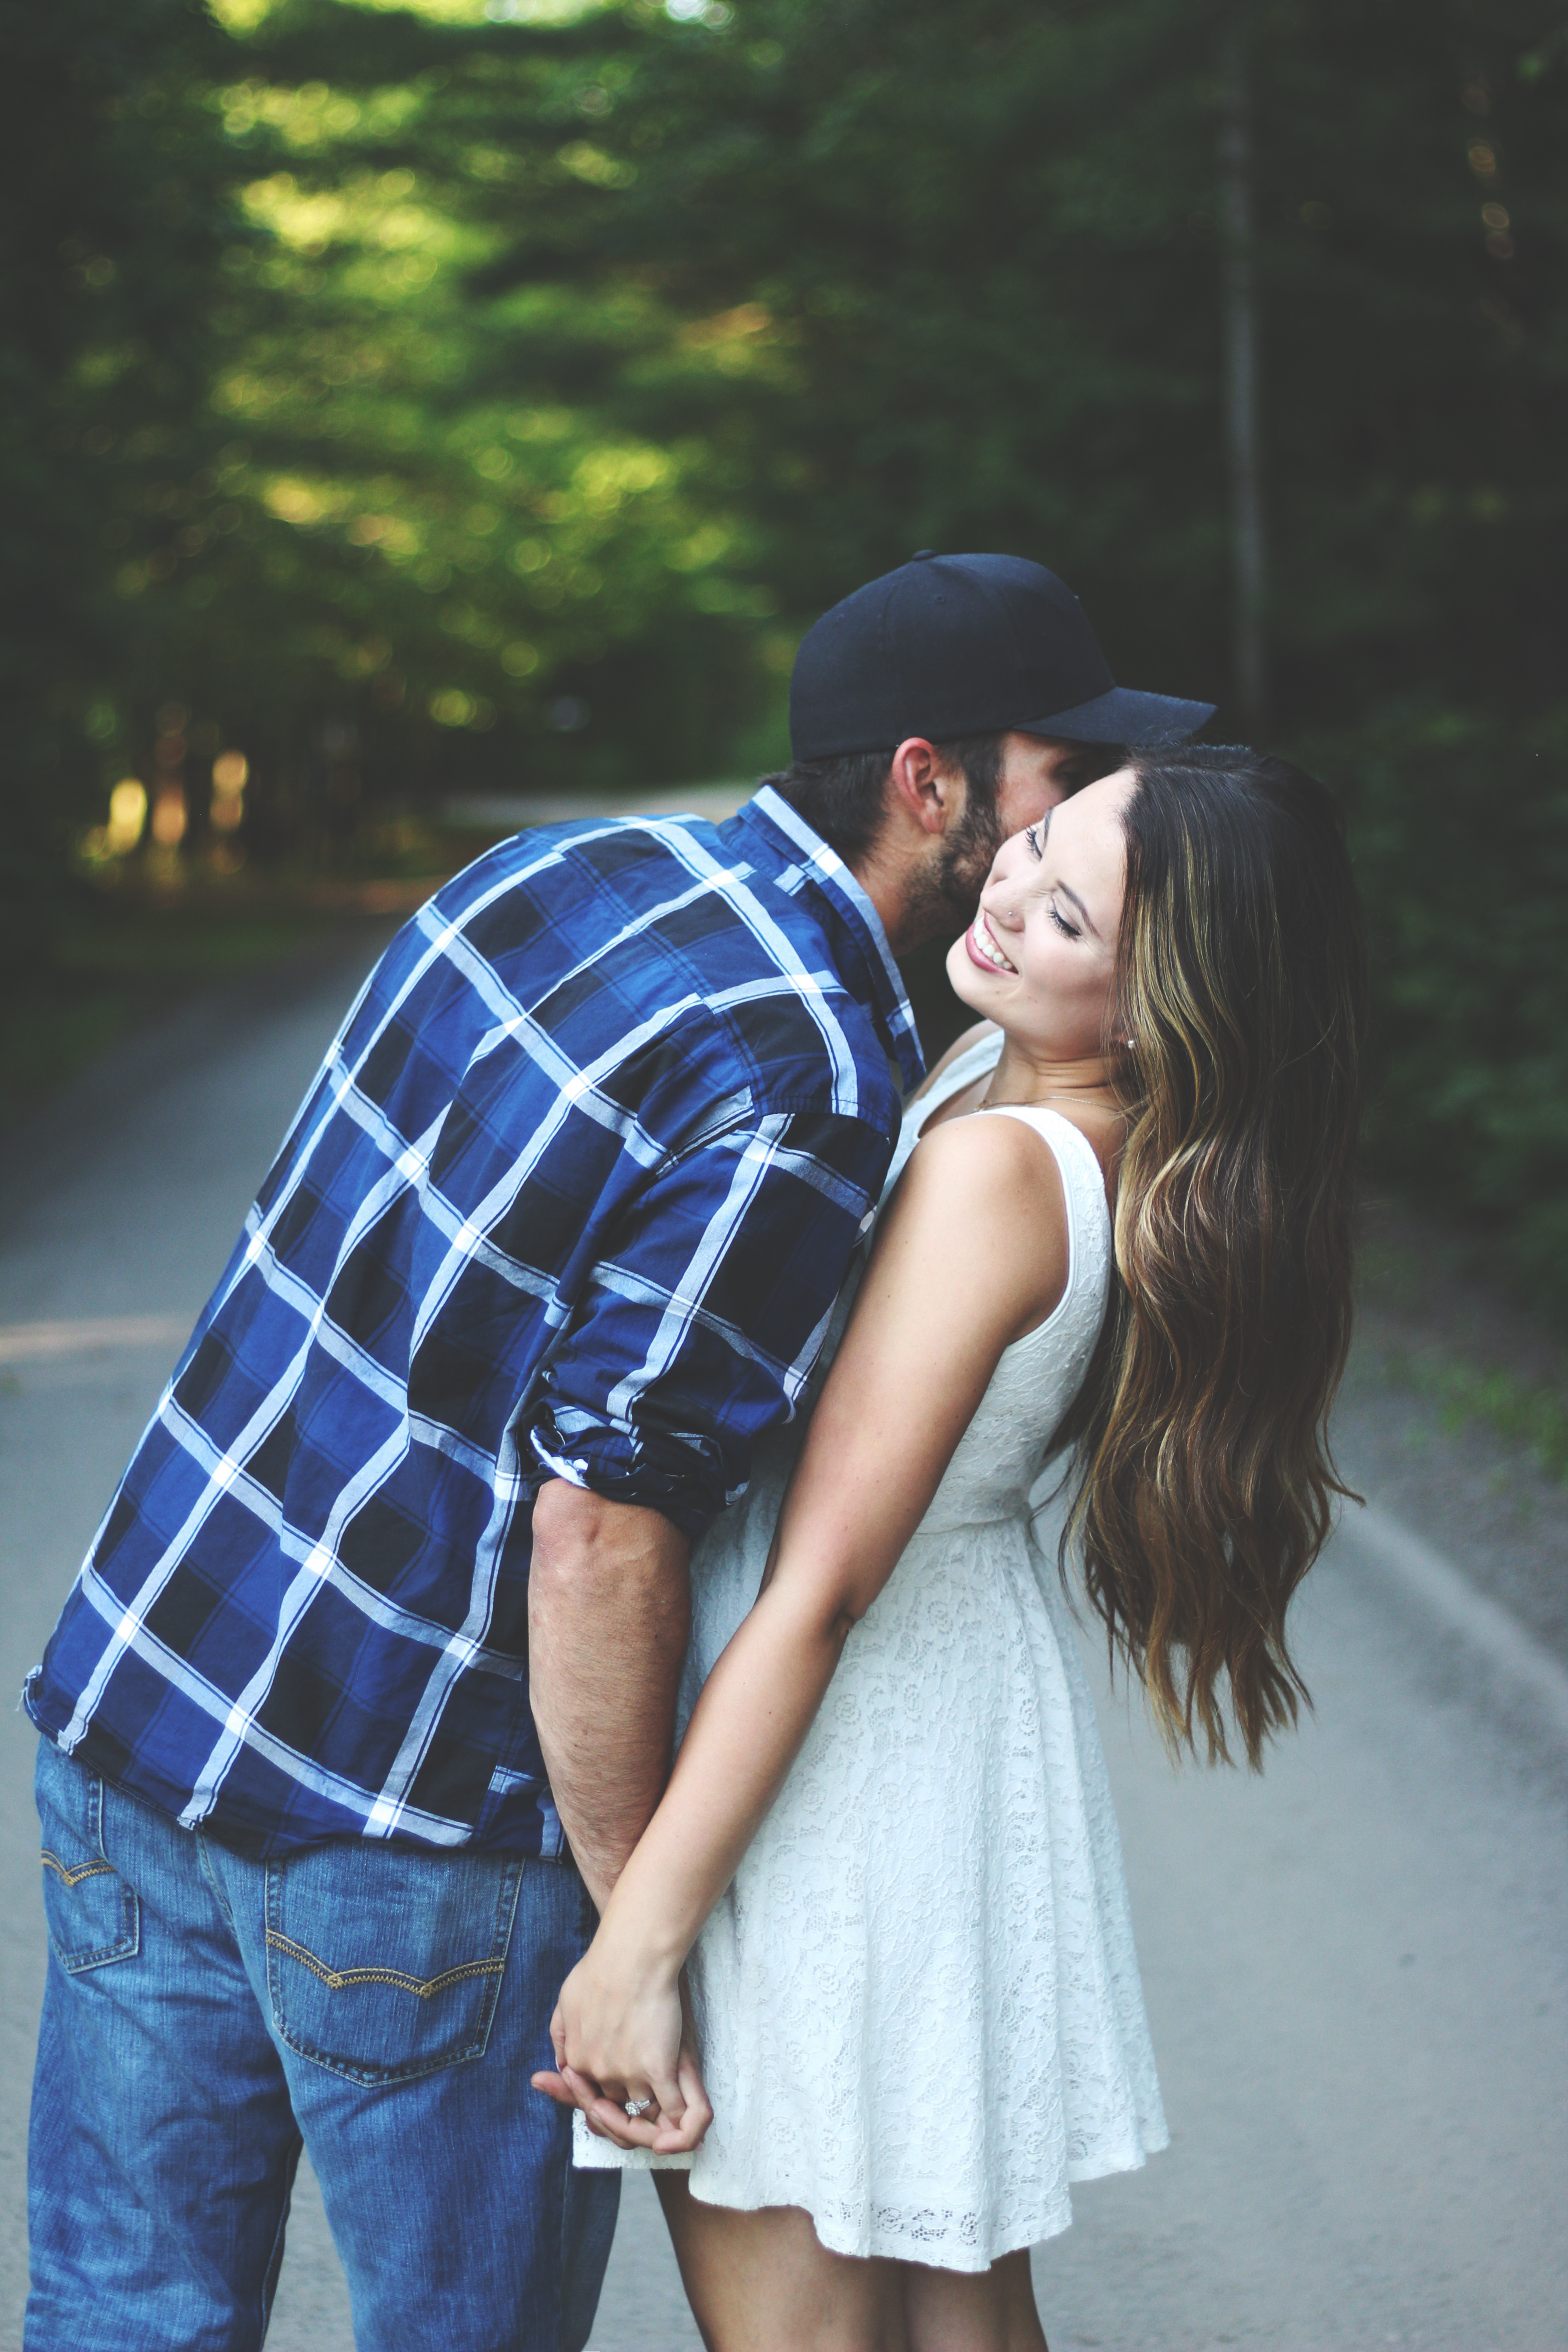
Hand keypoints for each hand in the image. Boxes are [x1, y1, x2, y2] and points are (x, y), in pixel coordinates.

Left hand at [531, 1947, 712, 2154]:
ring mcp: (628, 2072)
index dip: (604, 2108)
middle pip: (615, 2110)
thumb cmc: (600, 1967)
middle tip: (647, 2123)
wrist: (632, 1951)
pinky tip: (687, 2128)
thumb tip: (560, 2065)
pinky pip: (672, 2110)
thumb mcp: (565, 2001)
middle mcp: (598, 2073)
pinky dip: (681, 2126)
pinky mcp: (658, 2066)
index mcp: (576, 2060)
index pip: (588, 2100)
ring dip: (655, 2123)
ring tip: (667, 2129)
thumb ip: (561, 2036)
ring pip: (643, 2112)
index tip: (618, 2108)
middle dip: (629, 2120)